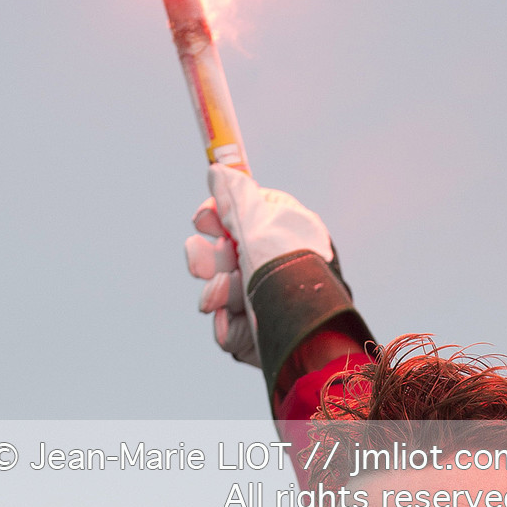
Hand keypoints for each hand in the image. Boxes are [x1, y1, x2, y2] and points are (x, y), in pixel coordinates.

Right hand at [185, 166, 334, 367]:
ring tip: (229, 293)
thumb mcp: (258, 222)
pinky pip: (227, 329)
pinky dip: (228, 326)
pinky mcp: (257, 336)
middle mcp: (272, 267)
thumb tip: (217, 170)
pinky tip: (237, 321)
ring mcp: (263, 303)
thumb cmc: (287, 265)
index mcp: (281, 233)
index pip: (241, 217)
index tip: (203, 220)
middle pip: (220, 258)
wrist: (304, 323)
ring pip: (218, 294)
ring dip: (218, 292)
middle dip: (207, 260)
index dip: (216, 217)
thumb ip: (234, 195)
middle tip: (209, 263)